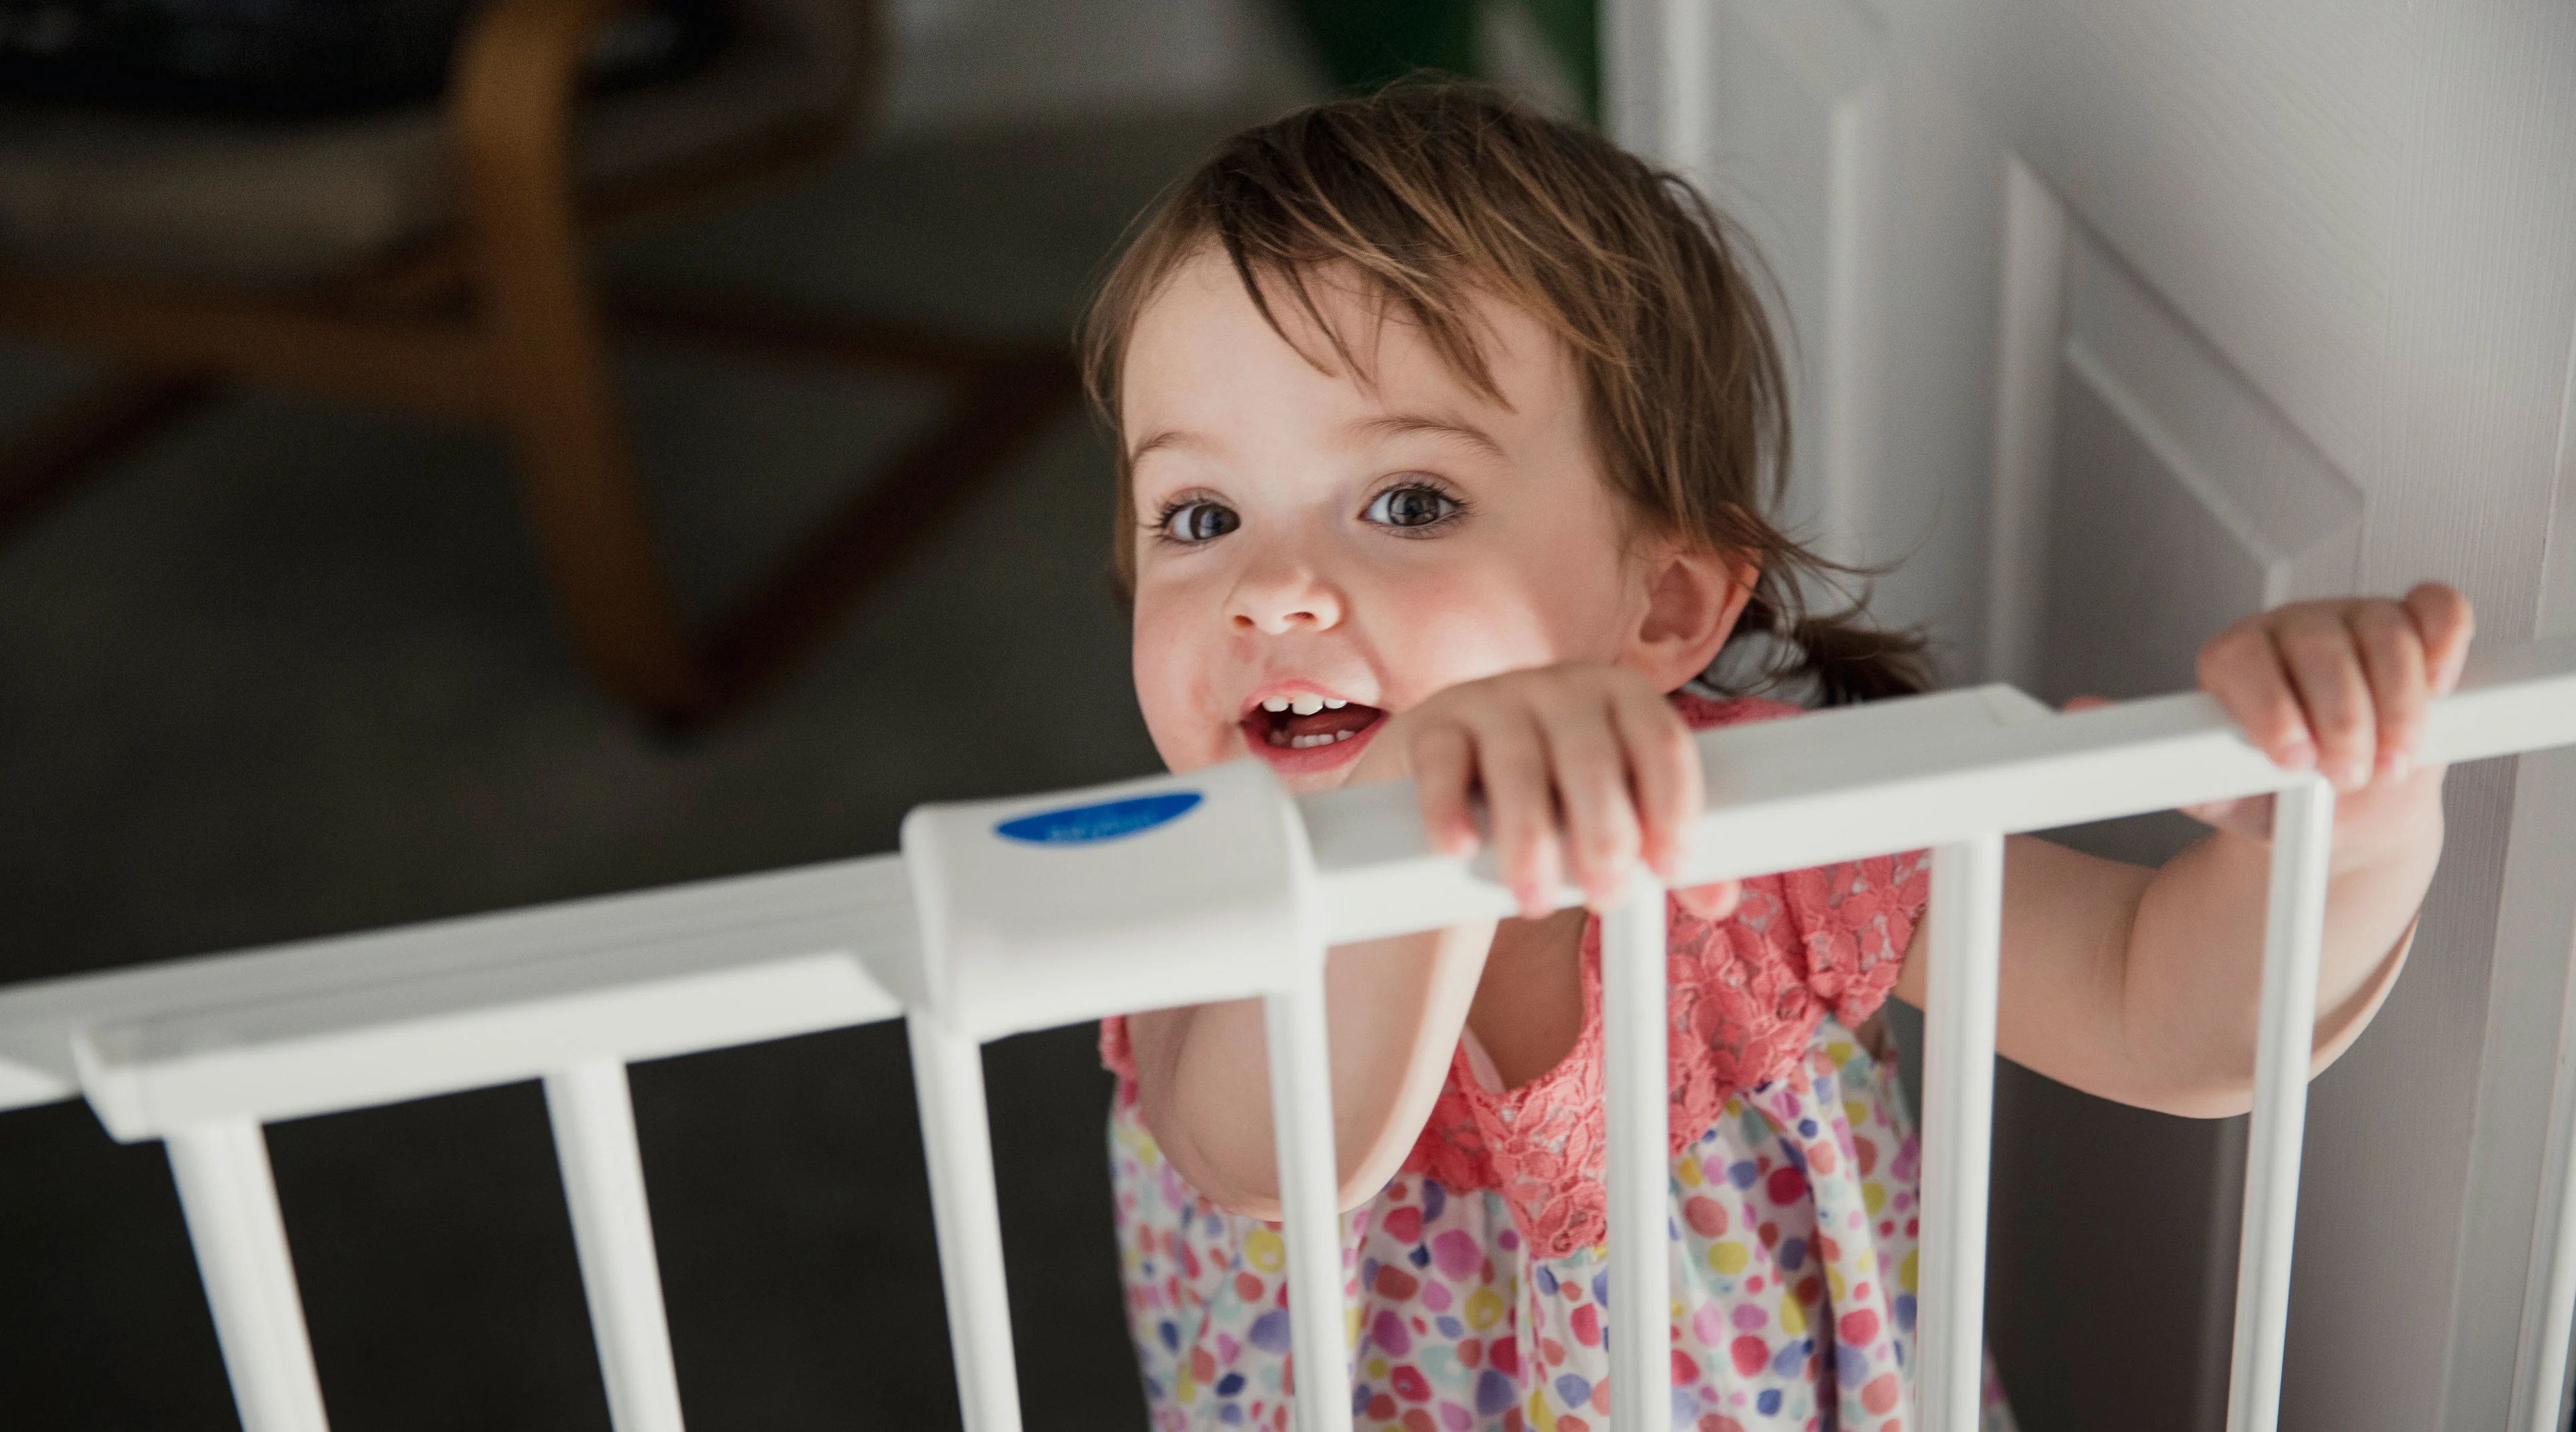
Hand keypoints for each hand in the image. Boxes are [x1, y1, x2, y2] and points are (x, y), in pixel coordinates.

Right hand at [1346, 663, 1739, 920]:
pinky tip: (1459, 848)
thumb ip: (1662, 853)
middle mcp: (1562, 688)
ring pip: (1517, 764)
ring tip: (1534, 900)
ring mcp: (1494, 699)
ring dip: (1529, 839)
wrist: (1458, 775)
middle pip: (1591, 756)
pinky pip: (1442, 761)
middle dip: (1603, 832)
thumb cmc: (1555, 798)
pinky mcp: (1434, 725)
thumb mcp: (1611, 813)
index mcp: (1622, 698)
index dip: (1673, 803)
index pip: (1661, 740)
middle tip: (1606, 895)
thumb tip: (1718, 897)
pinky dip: (1448, 808)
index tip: (1670, 865)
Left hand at [2179, 583, 2472, 844]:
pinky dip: (2445, 645)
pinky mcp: (2414, 623)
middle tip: (2348, 775)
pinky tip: (2438, 689)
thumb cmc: (2277, 796)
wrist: (2339, 807)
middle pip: (2319, 648)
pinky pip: (2437, 610)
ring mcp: (2355, 619)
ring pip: (2385, 634)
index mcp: (2234, 660)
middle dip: (2342, 721)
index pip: (2240, 657)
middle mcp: (2292, 630)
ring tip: (2390, 764)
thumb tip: (2144, 745)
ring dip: (2399, 707)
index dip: (2269, 707)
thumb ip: (2193, 774)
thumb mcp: (2226, 796)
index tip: (2293, 759)